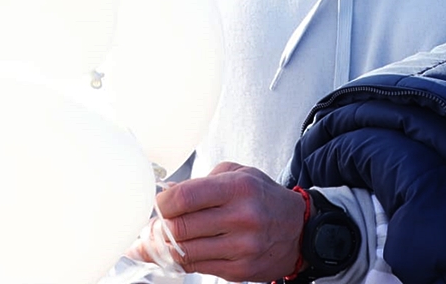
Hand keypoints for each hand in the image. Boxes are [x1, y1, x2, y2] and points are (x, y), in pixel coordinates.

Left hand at [127, 162, 305, 281]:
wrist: (298, 229)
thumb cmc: (262, 196)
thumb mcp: (237, 174)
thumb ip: (200, 183)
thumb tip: (164, 195)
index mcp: (238, 188)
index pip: (185, 198)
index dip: (160, 203)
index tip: (154, 203)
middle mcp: (241, 219)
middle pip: (180, 229)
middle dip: (156, 228)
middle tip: (147, 224)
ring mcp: (241, 248)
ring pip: (184, 253)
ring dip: (160, 249)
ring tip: (149, 241)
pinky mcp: (240, 271)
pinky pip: (197, 268)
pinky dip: (177, 261)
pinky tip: (167, 254)